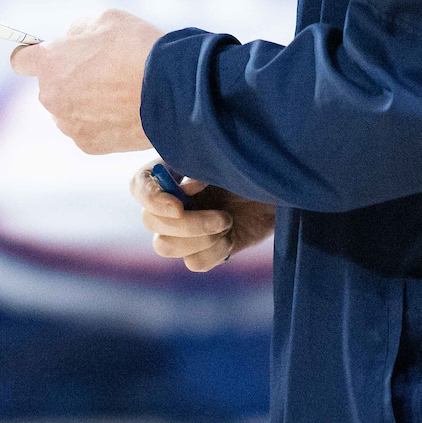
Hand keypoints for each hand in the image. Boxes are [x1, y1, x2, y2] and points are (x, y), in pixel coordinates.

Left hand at [8, 8, 162, 154]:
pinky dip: (100, 122)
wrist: (170, 90)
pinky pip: (86, 129)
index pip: (21, 60)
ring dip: (83, 102)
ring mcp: (68, 124)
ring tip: (117, 92)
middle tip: (101, 71)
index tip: (45, 56)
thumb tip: (69, 42)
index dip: (33, 56)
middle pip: (50, 86)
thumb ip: (76, 31)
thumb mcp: (104, 19)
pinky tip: (123, 110)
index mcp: (49, 63)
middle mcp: (51, 96)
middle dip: (68, 78)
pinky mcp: (87, 145)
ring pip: (68, 110)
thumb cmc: (138, 48)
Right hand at [130, 167, 276, 271]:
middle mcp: (171, 201)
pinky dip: (212, 253)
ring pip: (164, 246)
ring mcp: (184, 229)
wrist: (282, 187)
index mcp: (171, 172)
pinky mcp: (203, 250)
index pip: (139, 185)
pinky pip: (192, 262)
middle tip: (223, 216)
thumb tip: (184, 189)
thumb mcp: (228, 160)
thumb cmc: (253, 164)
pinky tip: (230, 239)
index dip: (152, 199)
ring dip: (198, 239)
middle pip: (150, 221)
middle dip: (188, 224)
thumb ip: (202, 168)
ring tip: (227, 224)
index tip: (179, 206)